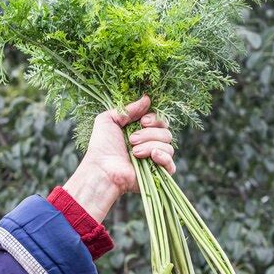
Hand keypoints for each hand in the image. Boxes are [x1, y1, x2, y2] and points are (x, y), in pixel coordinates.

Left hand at [63, 96, 174, 221]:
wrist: (102, 169)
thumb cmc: (102, 146)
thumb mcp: (109, 120)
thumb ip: (128, 109)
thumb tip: (147, 98)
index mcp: (141, 132)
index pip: (160, 121)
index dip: (155, 119)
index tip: (142, 122)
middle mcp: (150, 145)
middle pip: (166, 132)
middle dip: (149, 134)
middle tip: (132, 139)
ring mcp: (154, 160)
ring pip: (168, 146)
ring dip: (150, 145)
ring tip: (134, 152)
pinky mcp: (158, 175)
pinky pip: (171, 165)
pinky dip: (163, 158)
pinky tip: (152, 156)